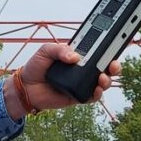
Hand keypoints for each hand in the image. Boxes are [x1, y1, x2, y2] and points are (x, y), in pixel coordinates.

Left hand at [2, 43, 120, 120]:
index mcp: (75, 55)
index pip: (94, 50)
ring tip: (103, 77)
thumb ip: (60, 50)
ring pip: (101, 81)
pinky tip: (96, 89)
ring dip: (107, 79)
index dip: (105, 47)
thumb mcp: (46, 50)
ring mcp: (80, 82)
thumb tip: (74, 56)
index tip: (114, 44)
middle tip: (113, 63)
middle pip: (102, 66)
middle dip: (113, 64)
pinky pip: (92, 96)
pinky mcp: (77, 96)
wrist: (26, 88)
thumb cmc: (36, 66)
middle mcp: (81, 68)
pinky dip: (97, 94)